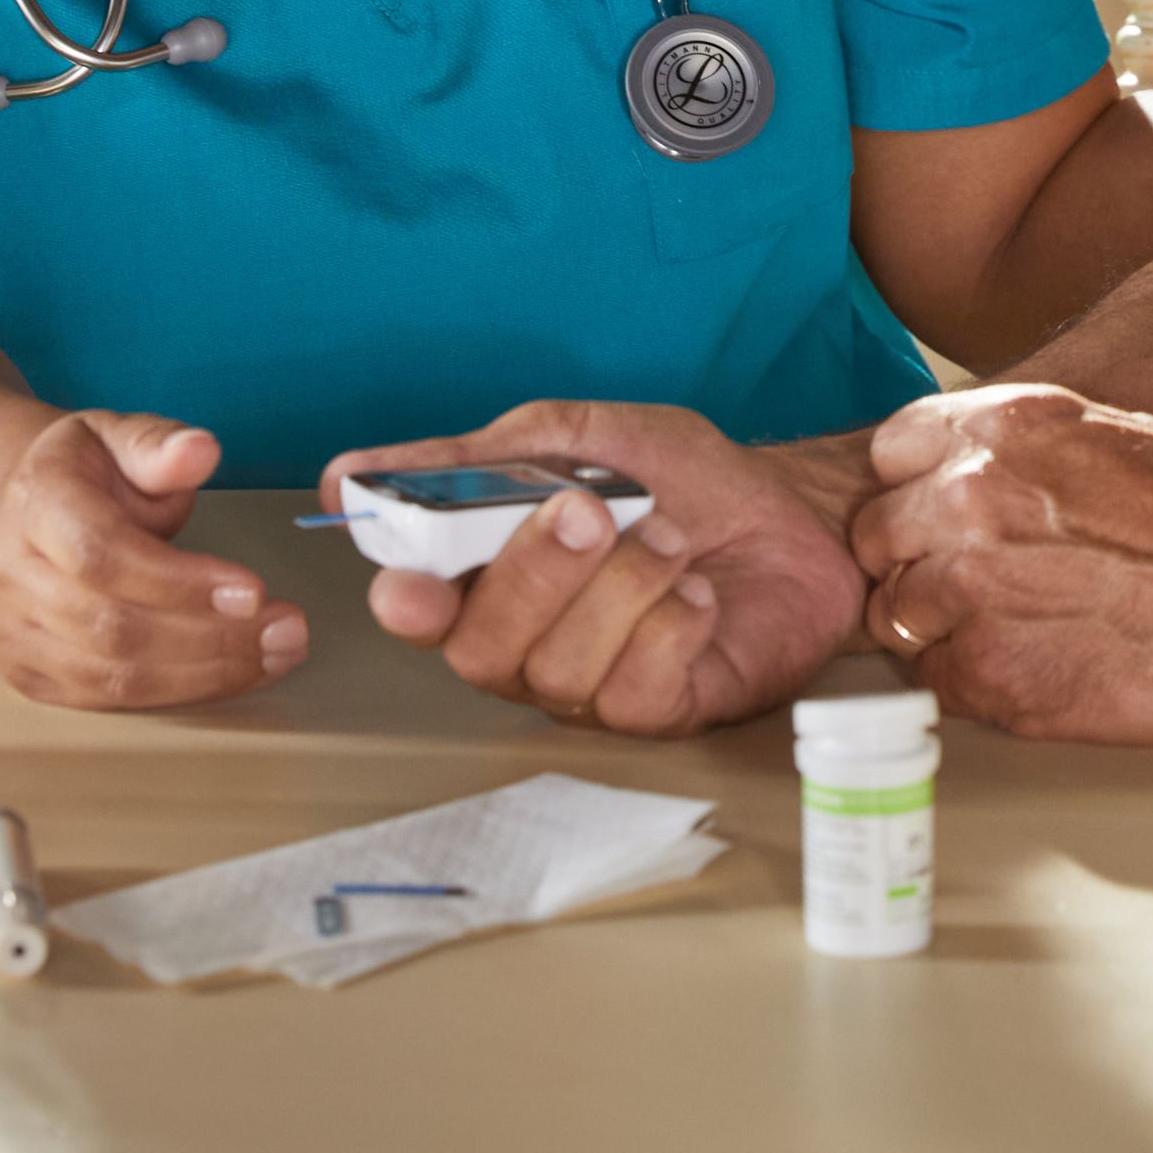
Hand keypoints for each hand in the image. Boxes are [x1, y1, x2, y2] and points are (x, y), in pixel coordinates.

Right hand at [0, 411, 304, 708]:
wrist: (28, 508)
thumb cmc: (86, 473)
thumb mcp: (120, 434)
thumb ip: (160, 444)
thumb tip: (200, 451)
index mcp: (36, 503)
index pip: (102, 554)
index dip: (180, 582)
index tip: (253, 591)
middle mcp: (12, 573)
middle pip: (113, 626)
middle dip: (212, 636)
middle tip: (285, 629)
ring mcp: (13, 630)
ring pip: (113, 675)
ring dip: (206, 673)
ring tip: (273, 653)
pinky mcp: (29, 671)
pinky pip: (109, 698)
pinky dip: (180, 691)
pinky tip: (232, 671)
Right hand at [328, 400, 869, 736]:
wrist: (800, 512)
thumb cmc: (685, 478)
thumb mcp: (582, 438)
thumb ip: (479, 457)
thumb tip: (351, 474)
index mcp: (493, 578)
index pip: (419, 605)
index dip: (405, 596)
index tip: (409, 576)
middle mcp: (529, 645)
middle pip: (479, 649)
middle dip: (532, 576)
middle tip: (593, 511)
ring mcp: (593, 687)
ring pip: (558, 670)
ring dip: (621, 589)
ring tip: (674, 537)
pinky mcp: (662, 714)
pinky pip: (635, 693)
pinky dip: (670, 627)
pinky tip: (700, 594)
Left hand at [849, 384, 1152, 743]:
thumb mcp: (1113, 439)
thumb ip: (1022, 452)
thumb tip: (961, 472)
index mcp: (1004, 427)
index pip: (890, 454)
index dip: (914, 491)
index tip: (941, 519)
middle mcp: (971, 496)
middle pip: (876, 537)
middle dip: (913, 563)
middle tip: (976, 588)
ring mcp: (972, 588)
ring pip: (896, 615)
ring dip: (938, 629)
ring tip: (1020, 631)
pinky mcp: (990, 675)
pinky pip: (936, 681)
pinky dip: (974, 684)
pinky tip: (1040, 668)